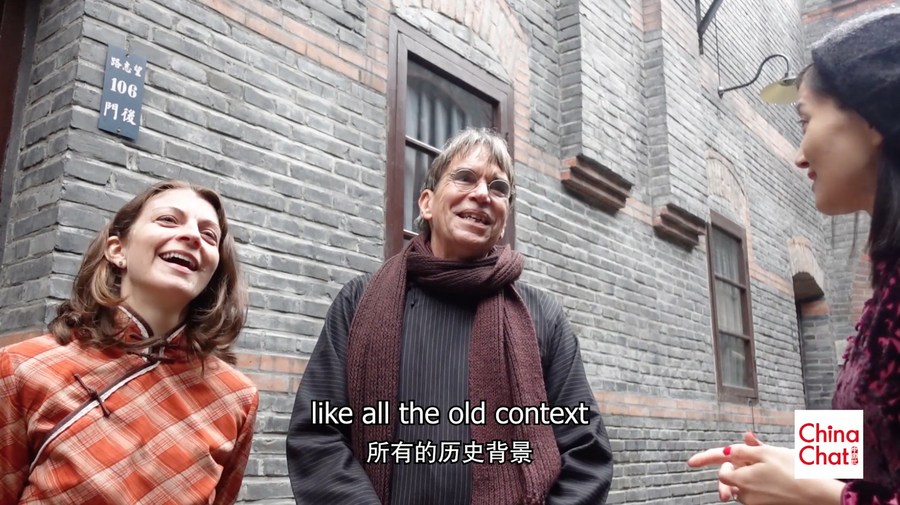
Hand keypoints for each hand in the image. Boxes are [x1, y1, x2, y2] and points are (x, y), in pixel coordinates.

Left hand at [687, 432, 842, 504]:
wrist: (818, 494)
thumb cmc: (795, 471)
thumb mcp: (769, 452)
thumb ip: (746, 449)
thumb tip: (733, 445)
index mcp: (743, 479)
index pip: (720, 468)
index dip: (704, 460)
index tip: (690, 462)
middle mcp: (746, 494)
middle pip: (730, 477)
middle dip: (734, 466)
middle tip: (748, 455)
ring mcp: (756, 502)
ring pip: (742, 485)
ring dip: (746, 474)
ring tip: (766, 465)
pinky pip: (754, 492)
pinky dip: (756, 482)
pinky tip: (772, 475)